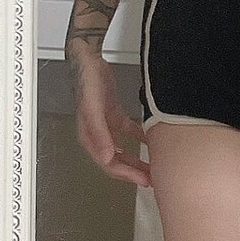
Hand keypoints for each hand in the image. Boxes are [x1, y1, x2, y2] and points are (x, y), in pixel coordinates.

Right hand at [68, 46, 152, 188]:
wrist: (88, 60)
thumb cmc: (86, 82)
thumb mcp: (93, 108)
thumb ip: (100, 133)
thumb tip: (106, 156)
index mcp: (91, 138)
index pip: (110, 164)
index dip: (127, 175)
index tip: (143, 181)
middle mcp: (98, 135)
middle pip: (118, 161)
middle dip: (134, 172)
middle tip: (152, 180)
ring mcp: (107, 125)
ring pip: (124, 150)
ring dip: (137, 160)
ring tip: (153, 168)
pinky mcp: (114, 115)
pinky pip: (129, 132)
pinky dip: (140, 138)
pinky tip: (152, 141)